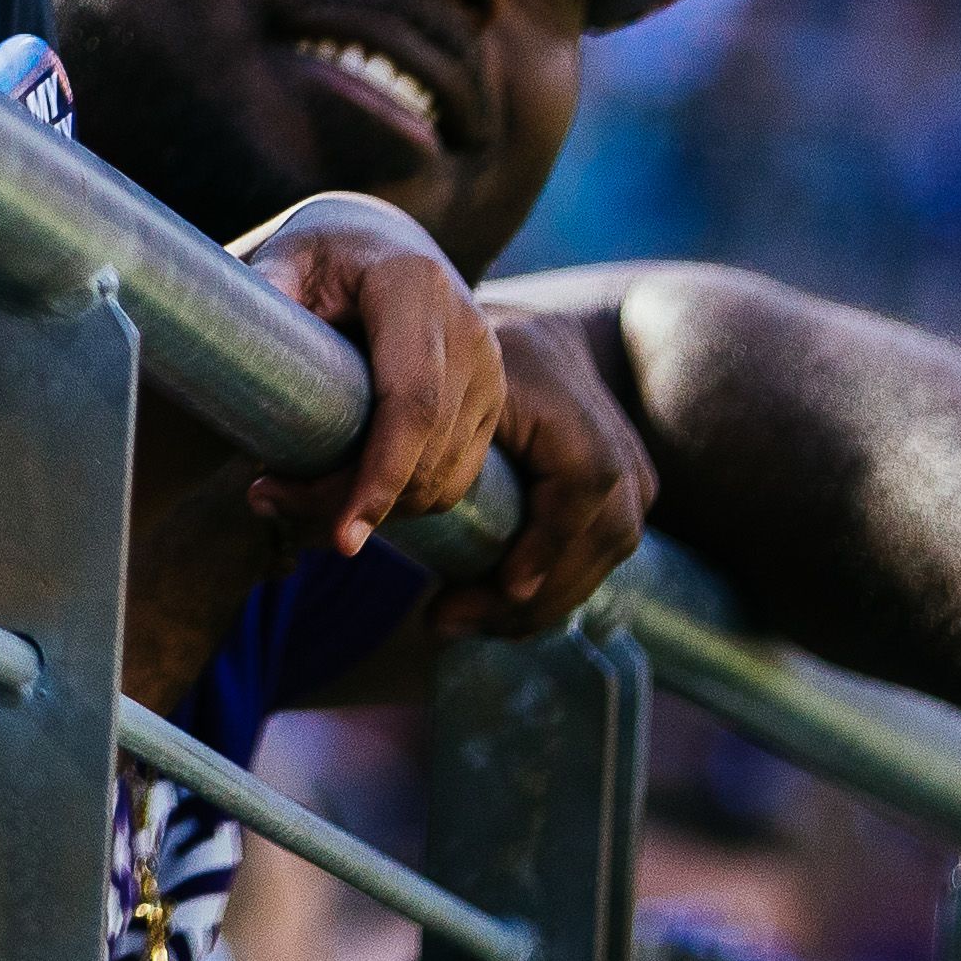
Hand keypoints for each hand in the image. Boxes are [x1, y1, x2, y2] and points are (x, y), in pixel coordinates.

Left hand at [237, 190, 497, 559]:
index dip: (379, 476)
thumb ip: (263, 293)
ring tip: (284, 494)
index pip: (410, 403)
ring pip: (441, 480)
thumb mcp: (288, 256)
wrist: (384, 240)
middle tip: (262, 498)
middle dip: (346, 500)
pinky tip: (340, 493)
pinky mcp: (491, 404)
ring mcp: (489, 372)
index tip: (343, 537)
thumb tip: (226, 346)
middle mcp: (468, 332)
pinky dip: (399, 502)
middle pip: (422, 454)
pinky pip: (452, 479)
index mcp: (416, 288)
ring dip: (370, 509)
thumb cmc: (324, 251)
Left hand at [430, 301, 654, 635]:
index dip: (549, 542)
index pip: (582, 483)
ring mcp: (635, 473)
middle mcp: (618, 441)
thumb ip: (410, 432)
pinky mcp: (632, 498)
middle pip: (602, 536)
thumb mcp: (434, 383)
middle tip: (446, 620)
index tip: (504, 586)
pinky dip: (551, 589)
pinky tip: (496, 610)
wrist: (531, 341)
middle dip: (531, 594)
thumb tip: (325, 498)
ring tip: (460, 620)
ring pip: (604, 556)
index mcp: (570, 405)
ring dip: (537, 603)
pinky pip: (599, 555)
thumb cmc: (467, 361)